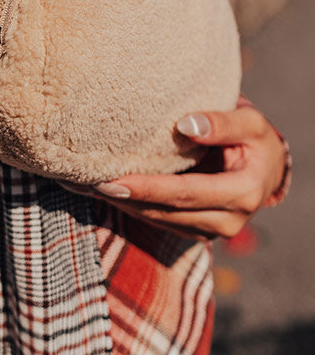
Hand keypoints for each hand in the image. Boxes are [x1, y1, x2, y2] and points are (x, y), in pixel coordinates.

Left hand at [93, 106, 287, 240]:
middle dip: (126, 199)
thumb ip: (222, 122)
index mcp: (243, 193)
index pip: (186, 193)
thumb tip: (185, 126)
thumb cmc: (254, 139)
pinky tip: (107, 191)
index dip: (148, 188)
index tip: (112, 180)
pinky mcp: (195, 231)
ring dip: (124, 205)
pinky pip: (158, 221)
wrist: (265, 168)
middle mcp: (228, 221)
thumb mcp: (250, 122)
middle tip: (89, 182)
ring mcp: (211, 231)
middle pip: (166, 211)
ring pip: (158, 220)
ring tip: (88, 185)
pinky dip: (133, 207)